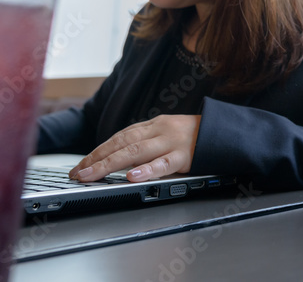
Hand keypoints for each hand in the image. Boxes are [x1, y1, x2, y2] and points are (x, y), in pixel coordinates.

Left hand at [69, 114, 201, 182]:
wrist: (225, 131)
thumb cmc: (195, 136)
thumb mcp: (168, 131)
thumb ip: (147, 140)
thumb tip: (119, 156)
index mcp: (154, 125)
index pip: (119, 137)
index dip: (98, 150)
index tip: (80, 165)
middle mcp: (159, 130)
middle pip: (122, 143)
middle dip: (96, 159)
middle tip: (77, 173)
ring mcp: (172, 142)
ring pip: (136, 152)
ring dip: (110, 164)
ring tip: (92, 175)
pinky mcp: (185, 155)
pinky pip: (164, 163)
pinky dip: (147, 170)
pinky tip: (132, 176)